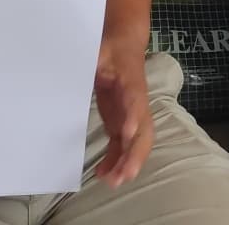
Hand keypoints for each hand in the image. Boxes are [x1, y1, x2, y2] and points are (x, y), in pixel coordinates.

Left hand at [93, 41, 154, 187]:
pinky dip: (116, 161)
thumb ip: (94, 58)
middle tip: (123, 175)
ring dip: (127, 163)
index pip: (135, 102)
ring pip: (137, 143)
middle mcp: (136, 103)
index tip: (126, 134)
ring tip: (112, 182)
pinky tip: (103, 174)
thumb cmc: (112, 47)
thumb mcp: (99, 49)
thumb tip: (84, 65)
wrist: (124, 45)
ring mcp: (130, 115)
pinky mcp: (121, 121)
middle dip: (135, 155)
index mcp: (131, 83)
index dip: (133, 118)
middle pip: (144, 132)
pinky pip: (123, 145)